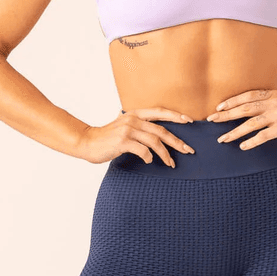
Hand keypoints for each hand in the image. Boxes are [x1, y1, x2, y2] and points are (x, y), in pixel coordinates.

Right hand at [75, 107, 196, 166]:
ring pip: (155, 142)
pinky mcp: (123, 142)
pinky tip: (148, 162)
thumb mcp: (124, 126)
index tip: (189, 121)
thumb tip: (157, 135)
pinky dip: (148, 158)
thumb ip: (138, 126)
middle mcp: (133, 120)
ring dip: (165, 154)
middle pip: (162, 130)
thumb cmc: (107, 137)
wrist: (87, 142)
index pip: (160, 111)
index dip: (175, 115)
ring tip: (170, 163)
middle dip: (177, 142)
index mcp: (135, 114)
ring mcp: (128, 130)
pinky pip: (143, 151)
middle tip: (188, 150)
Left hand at [205, 89, 276, 145]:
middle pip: (245, 108)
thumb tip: (247, 111)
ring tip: (222, 139)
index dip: (231, 101)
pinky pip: (263, 135)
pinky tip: (243, 146)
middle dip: (226, 115)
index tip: (218, 107)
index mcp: (271, 94)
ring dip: (234, 132)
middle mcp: (273, 102)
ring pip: (251, 123)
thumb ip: (267, 104)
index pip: (247, 96)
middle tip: (212, 120)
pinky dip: (251, 141)